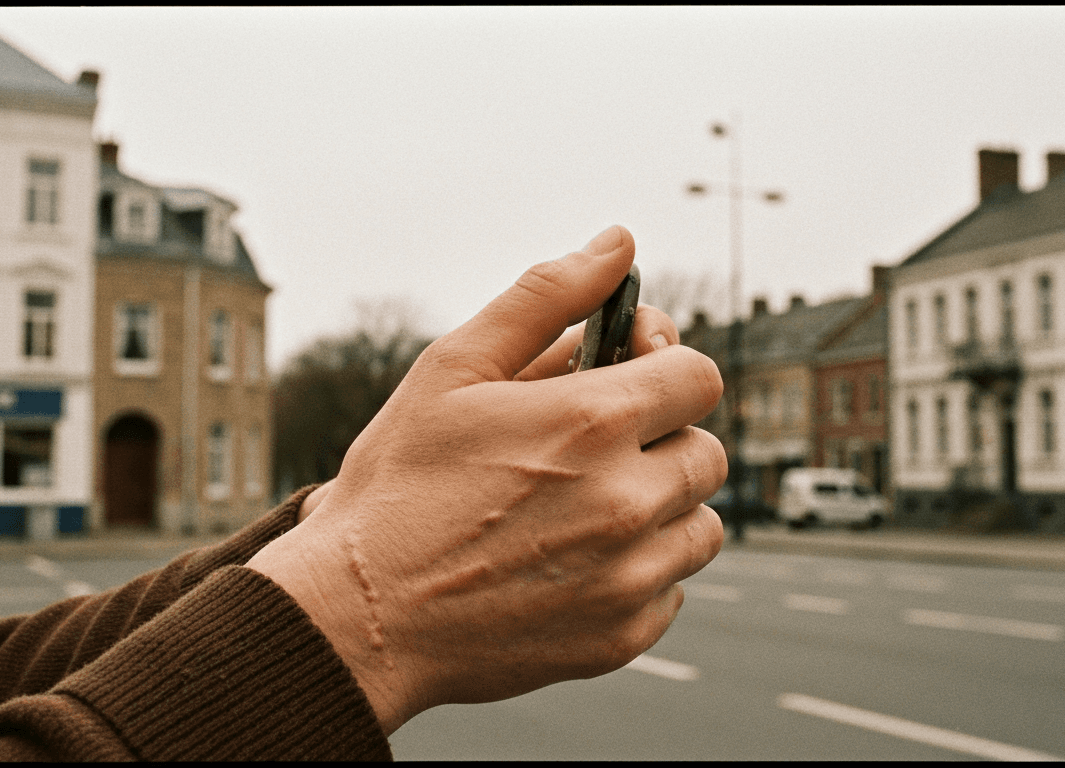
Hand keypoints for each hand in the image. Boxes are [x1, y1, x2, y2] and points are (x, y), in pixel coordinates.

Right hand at [248, 226, 725, 734]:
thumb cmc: (397, 484)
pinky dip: (640, 573)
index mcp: (594, 422)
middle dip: (661, 439)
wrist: (357, 616)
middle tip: (593, 449)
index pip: (701, 376)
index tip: (627, 378)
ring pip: (702, 525)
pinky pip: (672, 589)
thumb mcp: (453, 368)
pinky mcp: (622, 636)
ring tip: (586, 507)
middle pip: (707, 452)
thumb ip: (543, 296)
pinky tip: (575, 563)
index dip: (665, 369)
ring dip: (661, 507)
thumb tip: (616, 243)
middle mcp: (628, 500)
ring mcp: (630, 577)